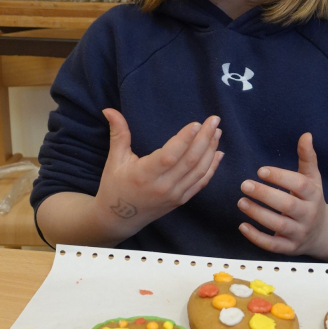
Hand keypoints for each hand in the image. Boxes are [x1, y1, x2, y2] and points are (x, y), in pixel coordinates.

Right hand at [90, 109, 223, 240]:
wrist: (119, 219)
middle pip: (189, 161)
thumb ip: (118, 134)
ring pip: (199, 171)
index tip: (197, 123)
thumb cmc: (115, 186)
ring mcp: (174, 195)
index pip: (169, 156)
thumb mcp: (114, 160)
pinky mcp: (181, 200)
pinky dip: (212, 168)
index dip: (185, 140)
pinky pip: (200, 183)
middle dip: (205, 139)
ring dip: (210, 150)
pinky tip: (218, 153)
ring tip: (217, 132)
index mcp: (144, 175)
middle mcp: (162, 187)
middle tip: (214, 120)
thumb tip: (109, 109)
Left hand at [237, 133, 327, 255]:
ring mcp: (299, 233)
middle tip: (244, 184)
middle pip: (288, 206)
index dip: (280, 177)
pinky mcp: (290, 248)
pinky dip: (257, 238)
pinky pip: (273, 245)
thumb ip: (307, 157)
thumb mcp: (313, 179)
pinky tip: (242, 226)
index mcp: (314, 195)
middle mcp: (308, 215)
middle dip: (265, 195)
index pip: (299, 185)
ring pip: (278, 226)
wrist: (323, 233)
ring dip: (258, 214)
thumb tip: (306, 135)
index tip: (260, 170)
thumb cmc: (312, 200)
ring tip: (241, 202)